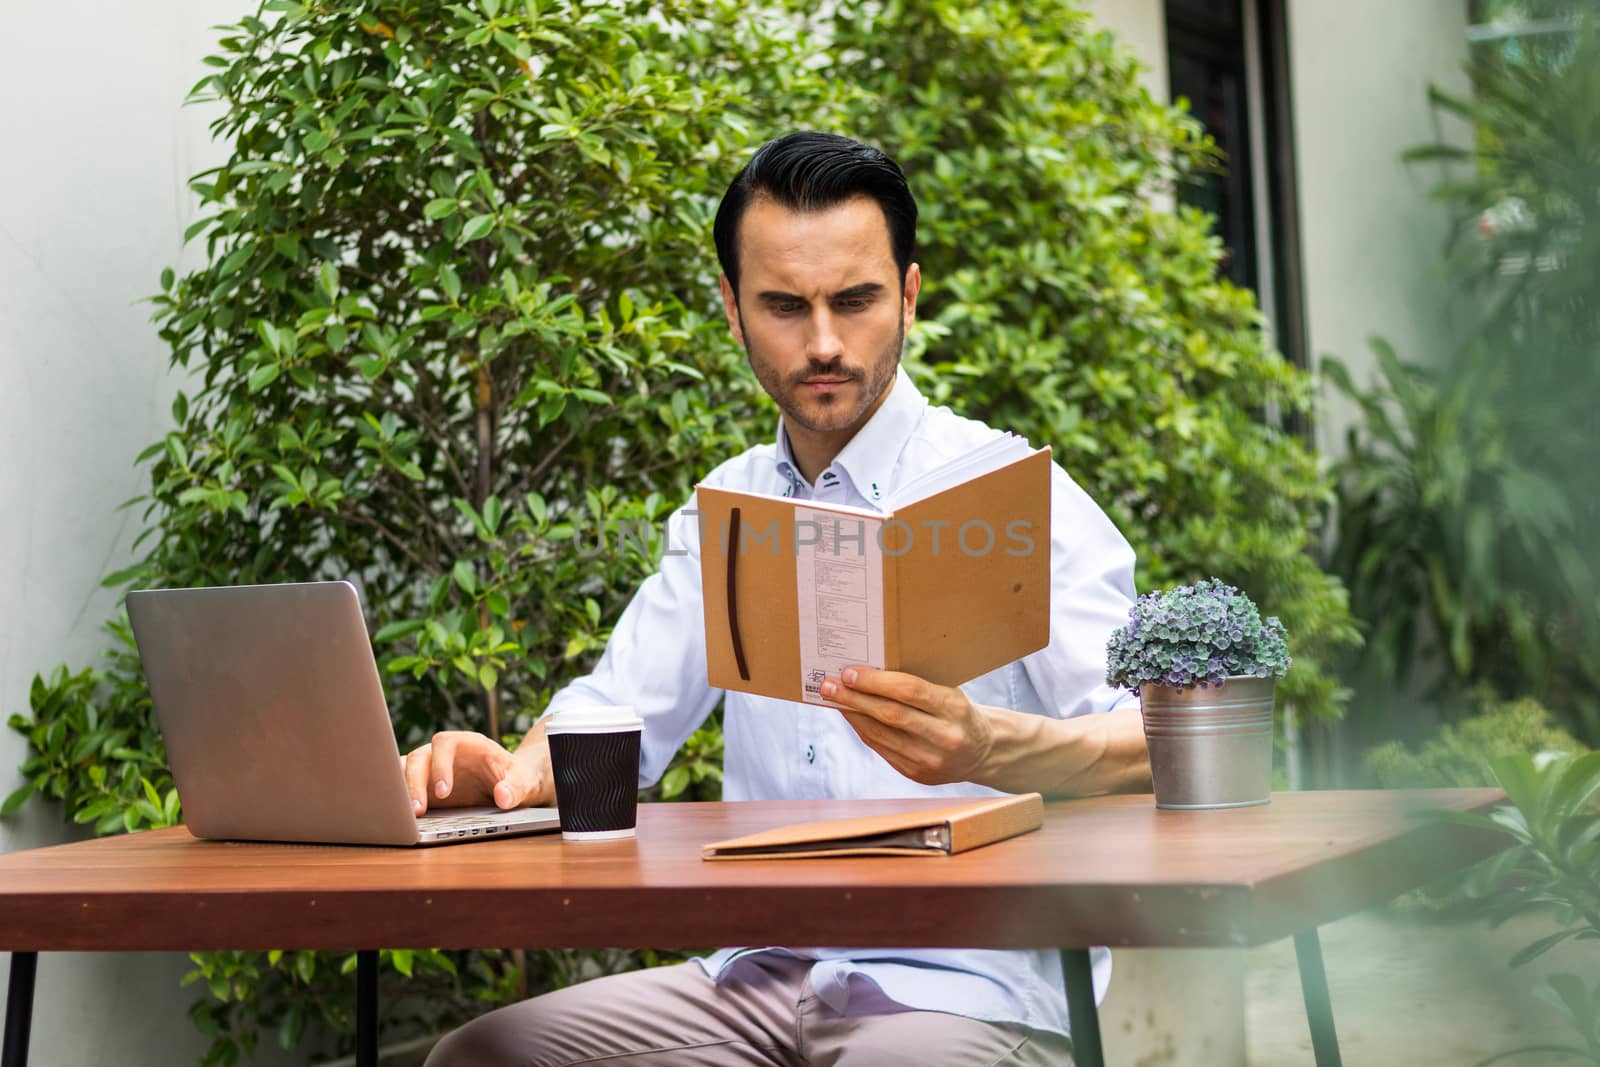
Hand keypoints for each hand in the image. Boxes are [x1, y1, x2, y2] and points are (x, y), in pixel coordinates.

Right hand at [401, 728, 551, 813]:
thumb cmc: (517, 778)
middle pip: (419, 757)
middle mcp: (444, 753)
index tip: (443, 791)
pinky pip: (404, 787)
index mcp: (467, 743)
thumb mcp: (523, 782)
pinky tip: (400, 816)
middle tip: (418, 810)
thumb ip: (515, 787)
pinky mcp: (425, 786)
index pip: (444, 742)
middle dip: (415, 782)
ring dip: (402, 791)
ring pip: (405, 770)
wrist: (512, 785)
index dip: (440, 765)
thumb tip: (503, 796)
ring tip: (407, 817)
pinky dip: (400, 798)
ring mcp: (432, 769)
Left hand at [820, 667, 994, 785]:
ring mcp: (931, 760)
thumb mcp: (949, 693)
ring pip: (881, 735)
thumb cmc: (959, 712)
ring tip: (834, 699)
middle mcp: (945, 737)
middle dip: (855, 698)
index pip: (909, 691)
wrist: (983, 751)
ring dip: (853, 716)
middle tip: (829, 685)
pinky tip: (851, 716)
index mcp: (956, 708)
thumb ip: (916, 687)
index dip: (875, 682)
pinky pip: (882, 749)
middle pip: (891, 715)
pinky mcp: (918, 774)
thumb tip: (866, 675)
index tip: (849, 672)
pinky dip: (863, 730)